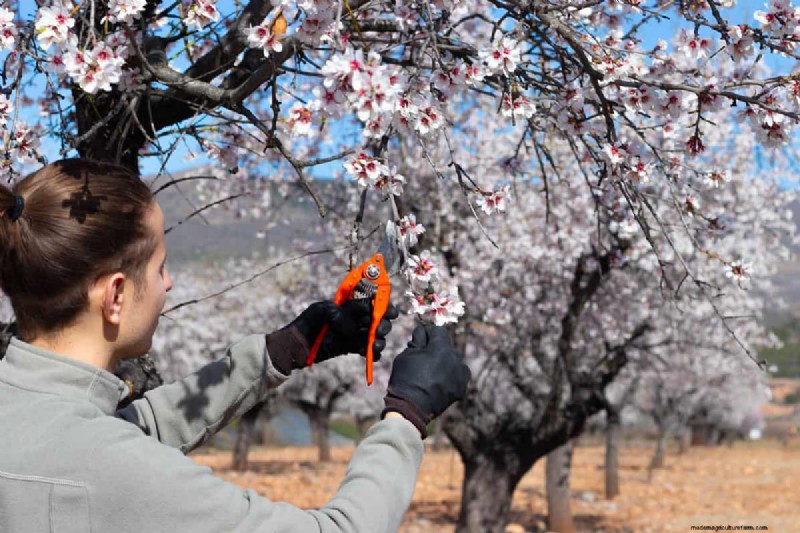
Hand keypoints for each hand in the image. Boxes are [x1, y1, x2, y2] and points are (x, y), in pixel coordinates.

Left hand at [266, 299, 398, 374]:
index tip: (390, 312)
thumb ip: (339, 314)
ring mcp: (352, 333)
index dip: (383, 305)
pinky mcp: (350, 347)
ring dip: (379, 340)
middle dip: (382, 324)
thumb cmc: (305, 324)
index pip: (370, 301)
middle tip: (379, 330)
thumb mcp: (320, 312)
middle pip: (376, 318)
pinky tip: (371, 355)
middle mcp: (352, 317)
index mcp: (347, 304)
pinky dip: (372, 353)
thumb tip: (355, 328)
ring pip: (374, 335)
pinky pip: (367, 349)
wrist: (294, 348)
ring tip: (375, 346)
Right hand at [382, 325, 470, 438]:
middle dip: (436, 349)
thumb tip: (423, 334)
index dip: (427, 334)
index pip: (438, 331)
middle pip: (446, 346)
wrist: (411, 407)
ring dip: (444, 362)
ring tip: (431, 373)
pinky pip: (457, 375)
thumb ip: (418, 341)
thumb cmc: (406, 378)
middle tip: (423, 360)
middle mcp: (455, 358)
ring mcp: (460, 374)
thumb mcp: (406, 354)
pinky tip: (438, 382)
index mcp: (441, 348)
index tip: (420, 341)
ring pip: (453, 360)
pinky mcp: (461, 387)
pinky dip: (450, 376)